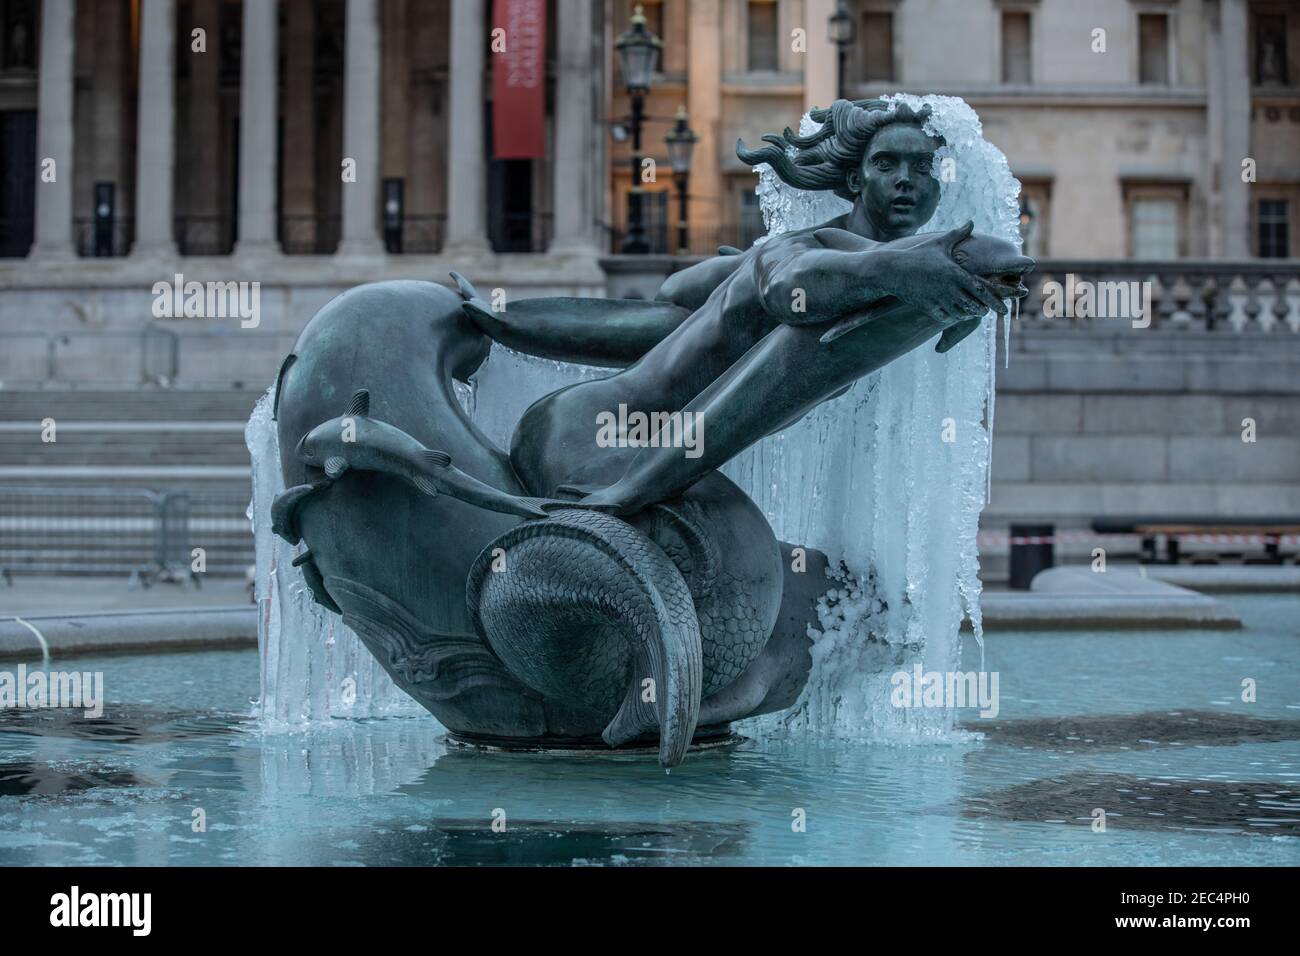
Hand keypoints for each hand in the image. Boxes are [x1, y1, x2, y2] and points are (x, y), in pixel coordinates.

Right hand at [881, 221, 1006, 324]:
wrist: (892, 270)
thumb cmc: (917, 255)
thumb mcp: (939, 244)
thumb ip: (957, 234)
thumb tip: (971, 222)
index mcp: (955, 272)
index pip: (981, 290)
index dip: (994, 300)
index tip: (1003, 308)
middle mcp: (949, 287)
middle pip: (974, 305)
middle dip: (982, 309)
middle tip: (985, 310)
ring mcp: (938, 298)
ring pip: (960, 313)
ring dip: (967, 314)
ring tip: (971, 311)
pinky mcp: (927, 306)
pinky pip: (945, 317)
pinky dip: (952, 317)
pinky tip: (955, 314)